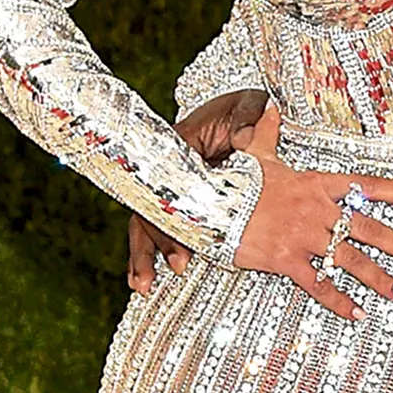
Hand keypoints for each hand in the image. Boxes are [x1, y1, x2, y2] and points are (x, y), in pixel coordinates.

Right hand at [130, 87, 269, 291]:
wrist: (238, 111)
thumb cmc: (239, 109)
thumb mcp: (245, 106)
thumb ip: (247, 119)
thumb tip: (245, 138)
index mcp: (180, 148)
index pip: (165, 187)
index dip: (170, 219)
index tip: (183, 247)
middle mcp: (169, 171)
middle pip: (150, 211)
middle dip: (156, 245)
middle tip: (177, 268)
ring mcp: (172, 187)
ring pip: (150, 223)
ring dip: (146, 256)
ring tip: (144, 286)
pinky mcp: (181, 200)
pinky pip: (163, 226)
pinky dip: (155, 252)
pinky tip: (149, 279)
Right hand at [230, 107, 392, 316]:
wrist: (206, 200)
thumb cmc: (233, 179)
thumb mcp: (256, 154)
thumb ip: (268, 133)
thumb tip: (270, 107)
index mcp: (317, 184)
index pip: (369, 187)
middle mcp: (317, 210)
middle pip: (369, 228)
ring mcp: (303, 236)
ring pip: (350, 259)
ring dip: (379, 277)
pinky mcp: (286, 259)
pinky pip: (318, 283)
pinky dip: (339, 300)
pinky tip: (357, 313)